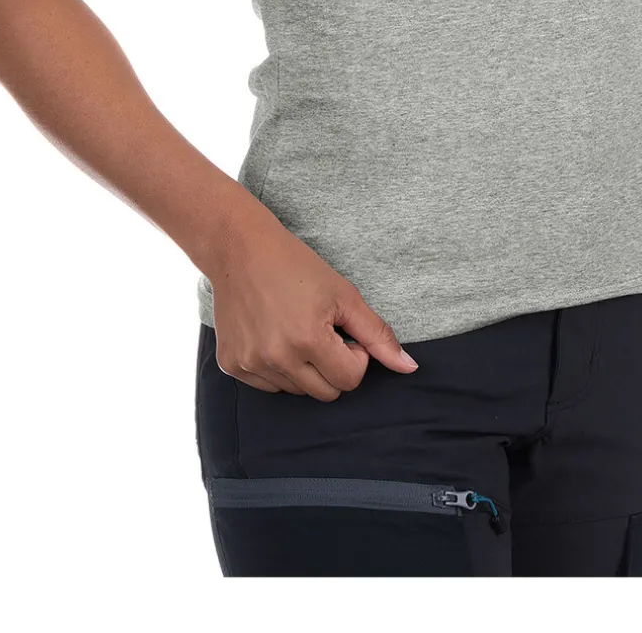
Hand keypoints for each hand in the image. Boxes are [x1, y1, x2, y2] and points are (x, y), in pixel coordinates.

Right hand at [206, 215, 419, 399]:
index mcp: (308, 339)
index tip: (341, 330)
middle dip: (332, 366)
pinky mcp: (231, 365)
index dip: (354, 355)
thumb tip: (410, 368)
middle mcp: (277, 358)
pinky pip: (268, 386)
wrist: (240, 249)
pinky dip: (277, 368)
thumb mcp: (343, 294)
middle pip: (325, 392)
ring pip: (297, 391)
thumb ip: (377, 334)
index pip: (350, 380)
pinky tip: (272, 334)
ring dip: (304, 368)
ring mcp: (250, 364)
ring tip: (294, 329)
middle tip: (320, 330)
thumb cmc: (296, 265)